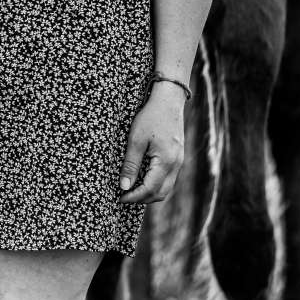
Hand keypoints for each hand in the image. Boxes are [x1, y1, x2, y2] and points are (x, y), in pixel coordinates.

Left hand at [118, 86, 185, 204]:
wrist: (169, 100)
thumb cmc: (151, 116)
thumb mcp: (136, 139)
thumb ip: (130, 164)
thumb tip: (124, 186)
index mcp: (166, 162)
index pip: (150, 189)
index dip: (134, 197)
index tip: (120, 198)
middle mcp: (176, 165)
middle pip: (160, 194)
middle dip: (142, 199)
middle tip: (124, 196)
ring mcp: (179, 162)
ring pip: (166, 188)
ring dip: (149, 193)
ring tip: (132, 189)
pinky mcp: (178, 157)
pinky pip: (168, 179)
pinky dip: (156, 184)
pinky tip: (143, 178)